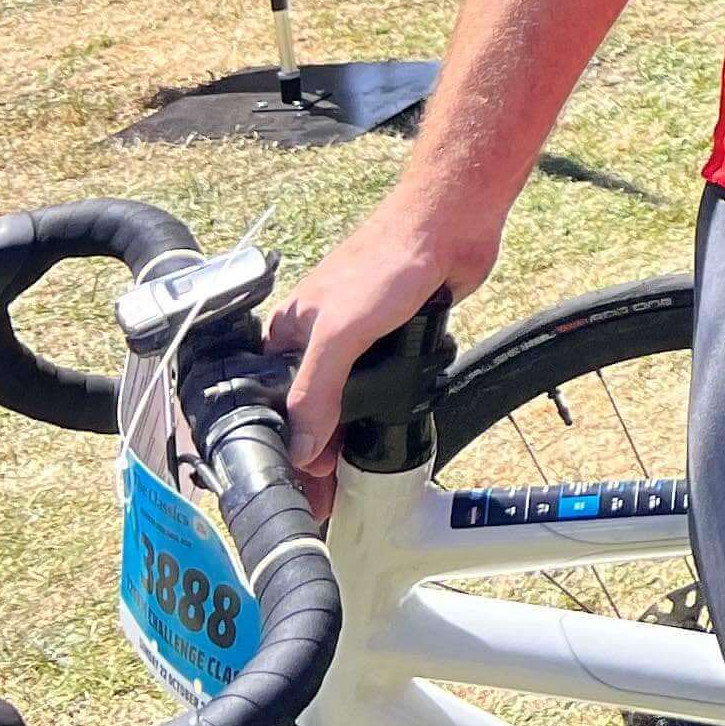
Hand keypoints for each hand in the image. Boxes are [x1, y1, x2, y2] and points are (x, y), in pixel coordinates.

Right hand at [269, 189, 495, 505]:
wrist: (450, 225)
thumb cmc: (389, 260)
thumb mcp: (340, 333)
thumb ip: (316, 392)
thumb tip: (301, 449)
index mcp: (288, 334)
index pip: (274, 405)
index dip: (285, 450)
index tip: (298, 490)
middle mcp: (317, 340)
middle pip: (310, 411)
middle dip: (317, 456)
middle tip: (327, 500)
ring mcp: (357, 341)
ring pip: (347, 402)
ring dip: (348, 437)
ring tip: (350, 482)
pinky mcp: (394, 339)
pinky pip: (381, 386)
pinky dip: (380, 408)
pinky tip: (383, 431)